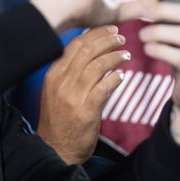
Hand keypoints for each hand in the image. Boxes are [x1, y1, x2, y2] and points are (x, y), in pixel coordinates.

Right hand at [38, 26, 129, 164]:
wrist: (55, 150)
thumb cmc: (60, 120)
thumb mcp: (58, 92)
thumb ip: (72, 72)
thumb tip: (94, 51)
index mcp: (53, 75)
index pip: (74, 45)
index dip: (95, 34)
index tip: (110, 30)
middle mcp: (61, 83)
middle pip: (86, 51)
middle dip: (107, 41)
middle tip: (121, 38)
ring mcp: (72, 97)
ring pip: (97, 66)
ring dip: (114, 57)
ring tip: (126, 55)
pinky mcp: (86, 111)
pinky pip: (104, 87)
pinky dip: (115, 78)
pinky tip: (122, 76)